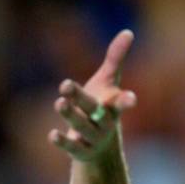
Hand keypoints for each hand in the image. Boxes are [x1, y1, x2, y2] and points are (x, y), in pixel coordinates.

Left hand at [48, 30, 136, 160]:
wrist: (99, 144)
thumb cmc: (102, 106)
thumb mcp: (108, 82)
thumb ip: (115, 59)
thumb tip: (128, 32)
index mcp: (113, 106)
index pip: (122, 103)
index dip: (126, 101)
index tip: (132, 99)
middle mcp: (106, 123)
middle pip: (94, 110)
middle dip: (81, 99)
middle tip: (65, 84)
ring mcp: (94, 138)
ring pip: (82, 127)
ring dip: (70, 115)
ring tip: (59, 103)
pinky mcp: (81, 151)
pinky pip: (72, 148)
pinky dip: (62, 142)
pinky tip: (52, 135)